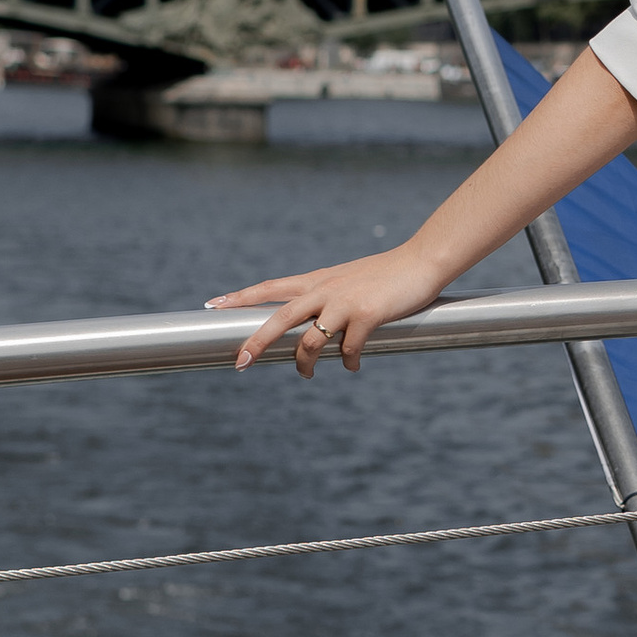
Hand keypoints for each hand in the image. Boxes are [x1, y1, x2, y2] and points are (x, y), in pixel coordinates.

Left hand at [211, 248, 444, 374]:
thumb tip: (316, 326)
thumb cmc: (388, 274)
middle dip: (257, 342)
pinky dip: (348, 362)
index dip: (241, 296)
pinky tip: (352, 365)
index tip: (214, 304)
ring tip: (307, 375)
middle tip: (240, 362)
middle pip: (279, 317)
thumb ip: (328, 297)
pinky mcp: (367, 316)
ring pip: (310, 340)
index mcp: (317, 280)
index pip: (270, 287)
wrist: (422, 262)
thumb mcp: (348, 280)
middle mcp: (324, 290)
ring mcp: (345, 303)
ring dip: (306, 363)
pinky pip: (348, 349)